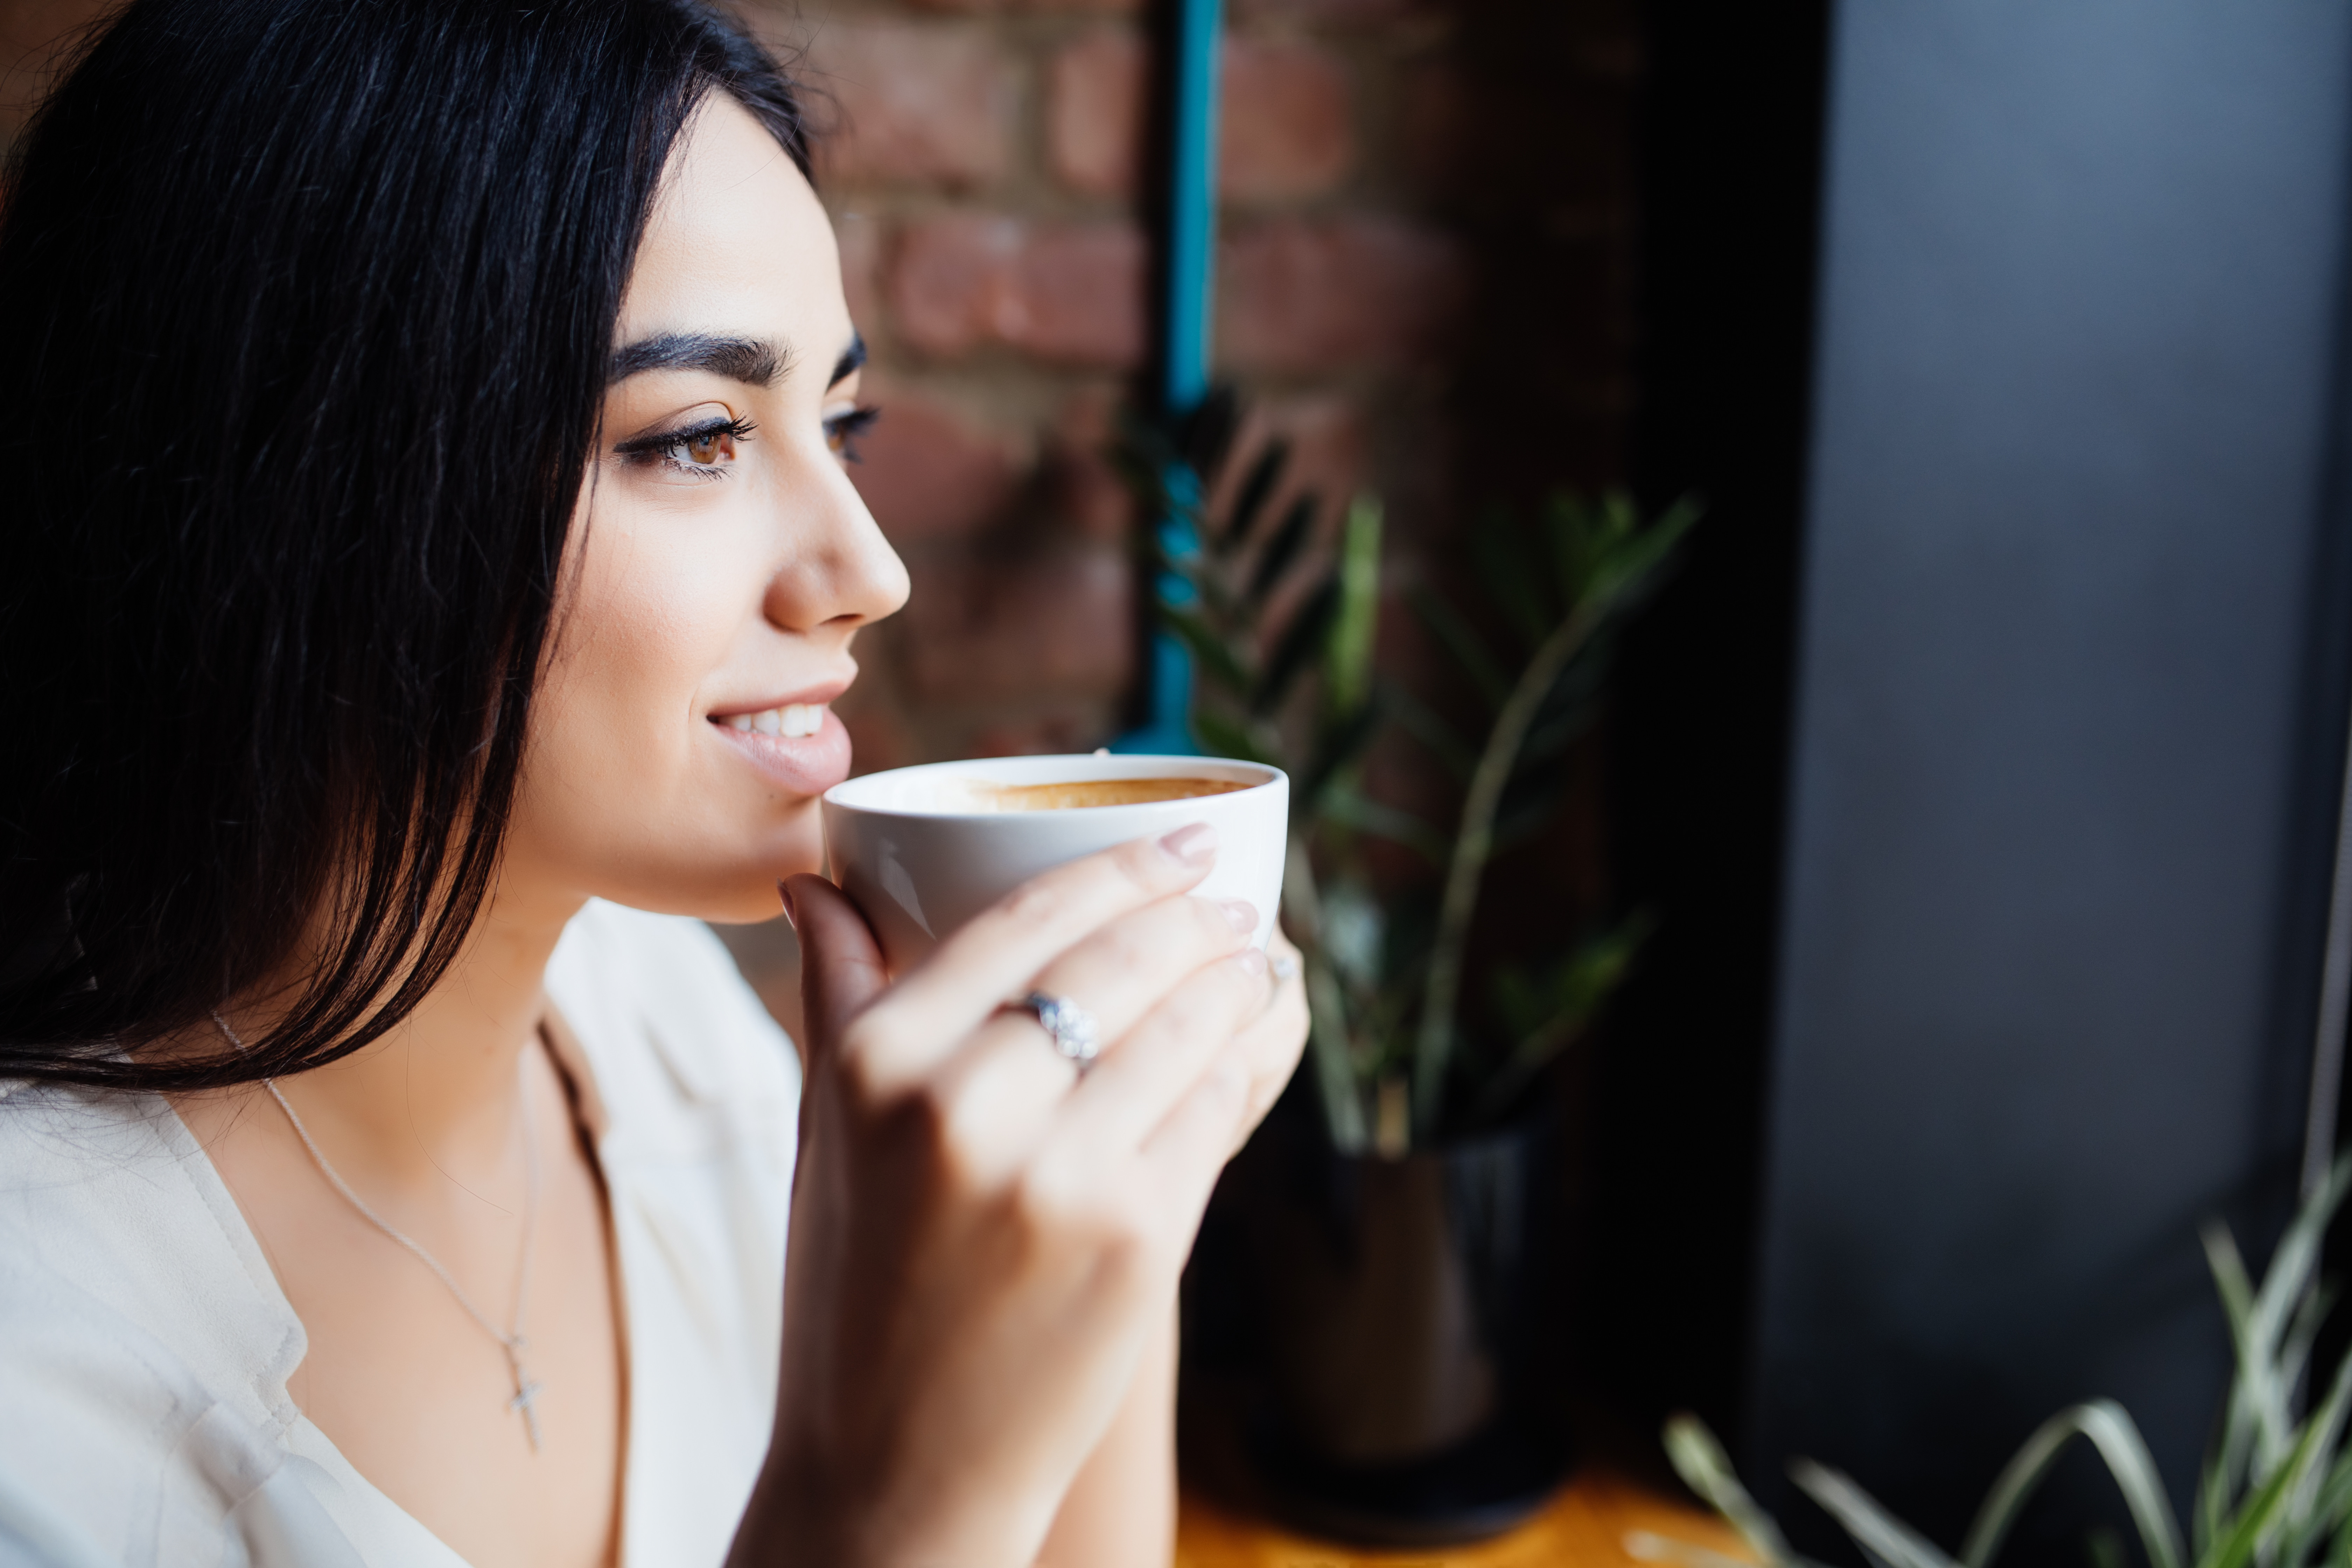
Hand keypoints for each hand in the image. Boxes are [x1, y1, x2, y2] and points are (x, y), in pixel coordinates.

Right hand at [731, 826, 1301, 1567]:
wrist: (894, 1470)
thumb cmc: (852, 1289)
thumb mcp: (819, 1134)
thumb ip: (835, 997)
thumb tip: (816, 879)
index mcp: (874, 1064)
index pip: (1026, 918)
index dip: (1121, 869)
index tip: (1178, 844)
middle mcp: (960, 1105)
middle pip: (1118, 962)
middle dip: (1195, 917)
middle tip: (1231, 903)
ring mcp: (1056, 1174)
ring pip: (1185, 1029)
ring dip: (1239, 983)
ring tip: (1257, 963)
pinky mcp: (1135, 1238)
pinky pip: (1214, 1113)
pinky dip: (1244, 1067)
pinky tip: (1254, 1043)